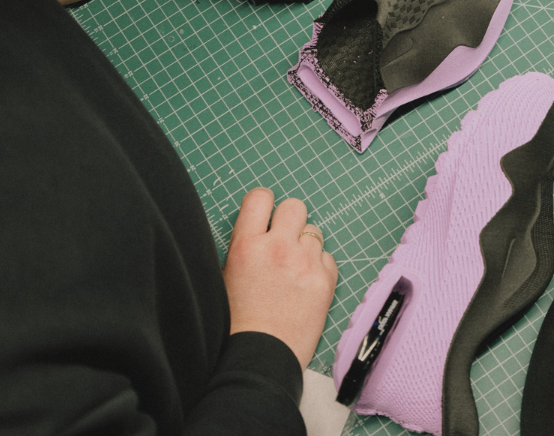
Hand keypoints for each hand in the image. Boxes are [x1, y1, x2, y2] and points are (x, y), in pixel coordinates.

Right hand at [223, 188, 339, 369]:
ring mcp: (305, 263)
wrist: (260, 357)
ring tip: (293, 270)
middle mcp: (278, 248)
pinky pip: (328, 257)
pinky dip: (319, 267)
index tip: (265, 217)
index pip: (260, 197)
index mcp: (246, 245)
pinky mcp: (326, 280)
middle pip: (294, 206)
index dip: (264, 205)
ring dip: (305, 245)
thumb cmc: (236, 322)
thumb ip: (244, 246)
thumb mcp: (225, 276)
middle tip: (283, 241)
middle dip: (289, 221)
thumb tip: (256, 228)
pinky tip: (306, 285)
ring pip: (314, 232)